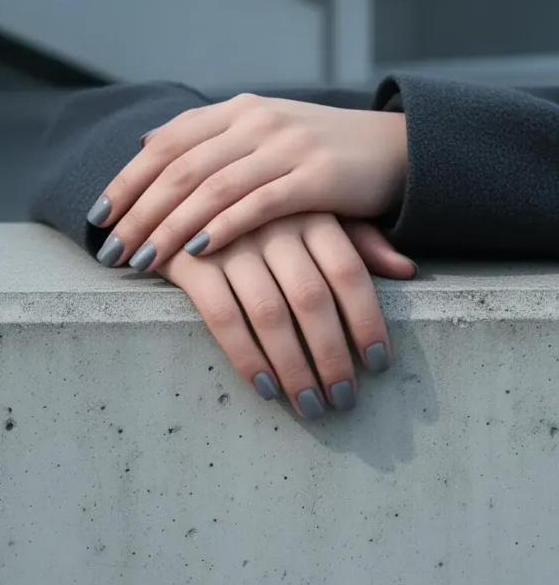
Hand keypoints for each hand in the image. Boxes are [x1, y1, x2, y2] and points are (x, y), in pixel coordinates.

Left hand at [88, 94, 406, 270]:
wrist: (395, 147)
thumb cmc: (320, 149)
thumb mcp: (262, 129)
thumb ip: (208, 135)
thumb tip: (146, 142)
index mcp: (238, 108)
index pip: (167, 142)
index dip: (128, 179)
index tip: (99, 216)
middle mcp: (257, 119)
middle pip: (181, 167)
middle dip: (139, 212)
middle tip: (112, 250)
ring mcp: (287, 145)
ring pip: (212, 187)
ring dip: (170, 228)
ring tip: (142, 261)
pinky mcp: (317, 176)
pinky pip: (258, 203)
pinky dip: (223, 227)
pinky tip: (197, 252)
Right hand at [158, 213, 415, 418]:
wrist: (177, 179)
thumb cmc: (260, 204)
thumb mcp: (312, 207)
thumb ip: (358, 238)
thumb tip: (407, 271)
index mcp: (309, 210)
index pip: (347, 272)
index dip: (366, 321)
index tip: (378, 363)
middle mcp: (273, 223)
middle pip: (312, 299)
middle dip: (332, 356)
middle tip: (345, 398)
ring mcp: (229, 240)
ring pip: (270, 314)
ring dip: (294, 368)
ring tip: (312, 405)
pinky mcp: (190, 260)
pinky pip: (222, 316)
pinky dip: (246, 357)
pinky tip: (266, 388)